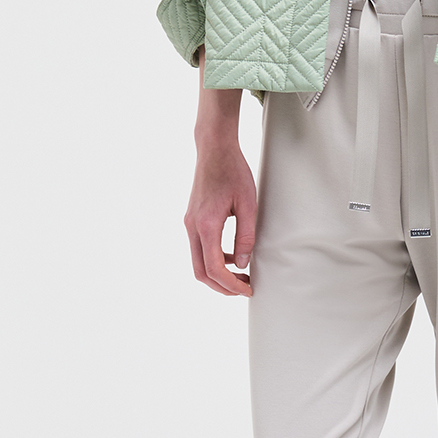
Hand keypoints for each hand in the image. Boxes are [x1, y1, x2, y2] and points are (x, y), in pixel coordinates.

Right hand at [185, 82, 256, 296]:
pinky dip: (214, 259)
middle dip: (222, 286)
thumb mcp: (248, 204)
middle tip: (244, 288)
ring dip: (218, 274)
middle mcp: (192, 227)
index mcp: (206, 225)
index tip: (248, 288)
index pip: (215, 268)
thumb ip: (246, 236)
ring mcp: (189, 223)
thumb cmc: (233, 171)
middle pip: (201, 272)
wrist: (214, 149)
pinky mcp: (191, 219)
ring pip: (198, 262)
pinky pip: (199, 248)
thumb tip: (243, 263)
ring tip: (242, 274)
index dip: (231, 285)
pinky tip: (233, 256)